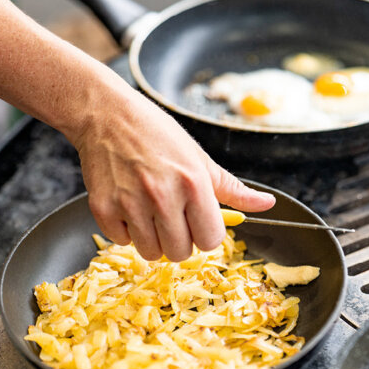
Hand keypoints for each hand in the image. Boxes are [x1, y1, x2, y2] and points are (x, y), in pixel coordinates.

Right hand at [71, 85, 274, 261]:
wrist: (107, 114)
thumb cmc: (157, 134)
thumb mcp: (200, 158)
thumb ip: (232, 189)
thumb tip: (266, 204)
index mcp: (193, 183)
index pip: (210, 240)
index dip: (204, 233)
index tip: (195, 220)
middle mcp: (163, 196)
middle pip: (180, 253)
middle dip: (178, 240)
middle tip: (170, 216)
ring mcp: (130, 203)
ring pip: (150, 253)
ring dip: (152, 239)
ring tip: (148, 210)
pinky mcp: (102, 208)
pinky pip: (121, 241)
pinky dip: (126, 230)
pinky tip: (128, 205)